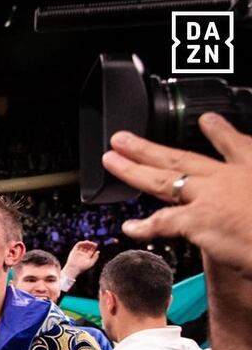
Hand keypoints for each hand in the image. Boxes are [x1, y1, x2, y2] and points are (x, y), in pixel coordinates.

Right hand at [63, 241, 99, 279]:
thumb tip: (98, 251)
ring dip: (86, 243)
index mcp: (87, 256)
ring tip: (88, 242)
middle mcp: (83, 253)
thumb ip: (95, 257)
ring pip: (83, 245)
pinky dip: (81, 243)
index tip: (96, 245)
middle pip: (88, 247)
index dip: (94, 246)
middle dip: (90, 244)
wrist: (74, 269)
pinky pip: (77, 245)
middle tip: (92, 243)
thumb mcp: (91, 263)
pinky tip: (84, 242)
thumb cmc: (82, 267)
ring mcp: (78, 252)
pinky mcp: (74, 251)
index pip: (91, 250)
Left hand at [103, 113, 251, 277]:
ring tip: (112, 160)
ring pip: (164, 179)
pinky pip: (164, 221)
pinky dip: (145, 226)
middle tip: (125, 138)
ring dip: (133, 168)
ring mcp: (213, 196)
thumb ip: (249, 198)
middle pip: (184, 157)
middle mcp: (233, 177)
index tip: (208, 121)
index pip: (238, 145)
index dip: (220, 132)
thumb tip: (241, 208)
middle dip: (150, 147)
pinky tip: (130, 228)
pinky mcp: (202, 219)